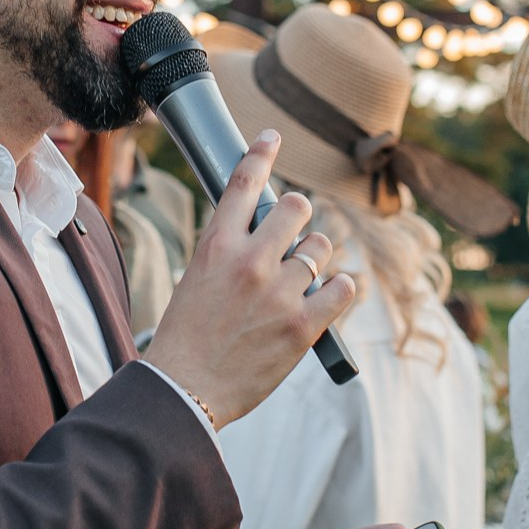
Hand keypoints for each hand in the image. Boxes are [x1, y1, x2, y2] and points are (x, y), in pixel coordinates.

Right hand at [144, 131, 355, 426]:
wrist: (185, 390)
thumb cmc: (186, 337)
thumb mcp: (195, 278)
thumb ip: (228, 249)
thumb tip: (263, 230)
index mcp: (216, 246)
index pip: (244, 182)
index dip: (261, 152)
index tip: (271, 137)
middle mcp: (250, 261)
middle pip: (297, 207)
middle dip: (298, 216)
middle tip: (292, 236)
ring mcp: (279, 293)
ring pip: (321, 248)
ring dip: (315, 259)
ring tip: (300, 280)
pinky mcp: (303, 325)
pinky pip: (342, 287)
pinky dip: (340, 289)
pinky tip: (329, 294)